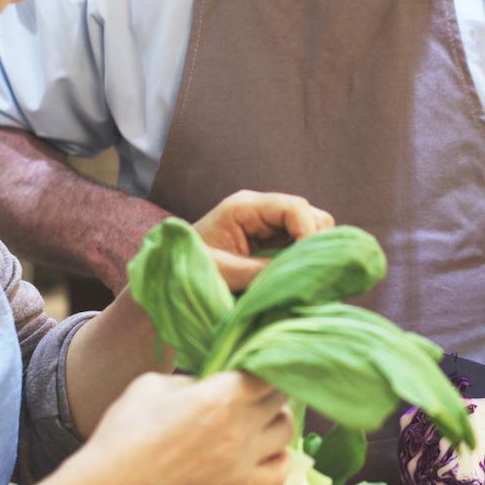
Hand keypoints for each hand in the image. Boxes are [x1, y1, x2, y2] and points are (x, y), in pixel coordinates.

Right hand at [86, 369, 293, 484]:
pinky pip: (280, 473)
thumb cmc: (127, 428)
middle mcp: (240, 427)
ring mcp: (241, 460)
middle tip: (249, 381)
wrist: (113, 484)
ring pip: (287, 431)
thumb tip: (213, 380)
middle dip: (268, 384)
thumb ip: (194, 378)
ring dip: (277, 416)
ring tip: (258, 411)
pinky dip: (279, 458)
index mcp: (221, 396)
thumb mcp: (156, 383)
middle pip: (280, 396)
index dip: (264, 359)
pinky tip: (263, 448)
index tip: (251, 356)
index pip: (268, 370)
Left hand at [193, 189, 334, 290]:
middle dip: (315, 242)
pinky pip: (300, 243)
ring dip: (311, 252)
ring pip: (310, 228)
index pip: (294, 207)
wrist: (170, 274)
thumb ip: (259, 271)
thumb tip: (297, 275)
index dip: (309, 232)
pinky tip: (296, 276)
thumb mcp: (222, 272)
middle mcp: (260, 210)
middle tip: (307, 274)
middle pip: (309, 214)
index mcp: (244, 207)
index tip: (309, 262)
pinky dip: (304, 258)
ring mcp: (267, 224)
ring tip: (301, 277)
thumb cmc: (187, 269)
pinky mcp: (271, 240)